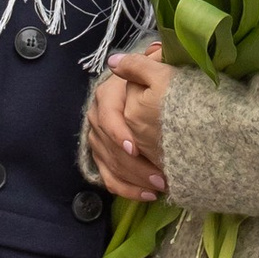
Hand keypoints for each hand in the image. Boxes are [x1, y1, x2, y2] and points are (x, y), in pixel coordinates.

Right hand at [87, 47, 172, 200]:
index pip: (107, 117)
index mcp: (107, 95)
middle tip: (161, 176)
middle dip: (135, 165)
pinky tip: (149, 196)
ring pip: (111, 166)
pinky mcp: (103, 158)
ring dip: (135, 180)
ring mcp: (98, 140)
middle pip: (110, 147)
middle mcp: (97, 117)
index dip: (118, 133)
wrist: (147, 93)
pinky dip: (128, 190)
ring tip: (161, 187)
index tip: (134, 147)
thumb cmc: (155, 82)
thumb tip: (120, 61)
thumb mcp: (154, 68)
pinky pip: (110, 179)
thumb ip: (144, 62)